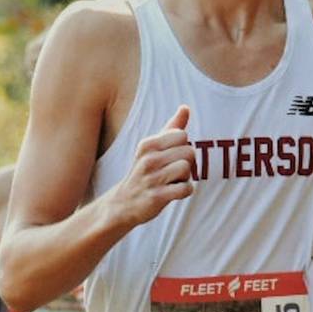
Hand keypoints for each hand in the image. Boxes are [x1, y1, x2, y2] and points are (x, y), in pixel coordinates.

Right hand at [103, 106, 195, 227]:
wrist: (123, 203)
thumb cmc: (144, 172)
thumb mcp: (152, 147)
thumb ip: (171, 127)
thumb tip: (185, 107)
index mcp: (148, 144)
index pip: (182, 135)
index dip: (182, 147)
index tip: (171, 157)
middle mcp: (149, 159)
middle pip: (189, 152)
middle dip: (187, 163)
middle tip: (172, 172)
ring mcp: (152, 178)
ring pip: (187, 169)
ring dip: (185, 178)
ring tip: (171, 182)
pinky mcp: (157, 197)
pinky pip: (186, 189)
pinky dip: (185, 192)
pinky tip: (173, 193)